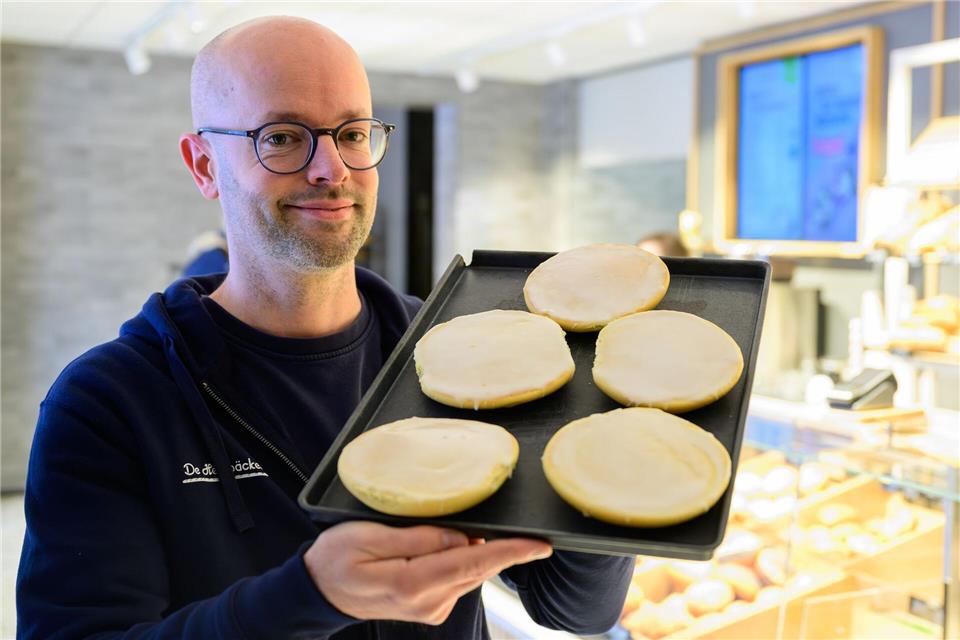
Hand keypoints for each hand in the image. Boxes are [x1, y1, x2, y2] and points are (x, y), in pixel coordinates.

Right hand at [303, 521, 551, 623]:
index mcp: (411, 583)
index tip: (541, 545)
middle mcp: (429, 603)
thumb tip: (460, 537)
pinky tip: (456, 544)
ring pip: (470, 573)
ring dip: (481, 551)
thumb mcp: (367, 536)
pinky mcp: (431, 607)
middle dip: (504, 548)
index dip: (509, 552)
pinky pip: (458, 578)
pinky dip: (465, 560)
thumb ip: (417, 537)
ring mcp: (431, 609)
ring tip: (480, 529)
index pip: (470, 563)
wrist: (318, 591)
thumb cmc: (336, 556)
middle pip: (477, 568)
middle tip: (527, 529)